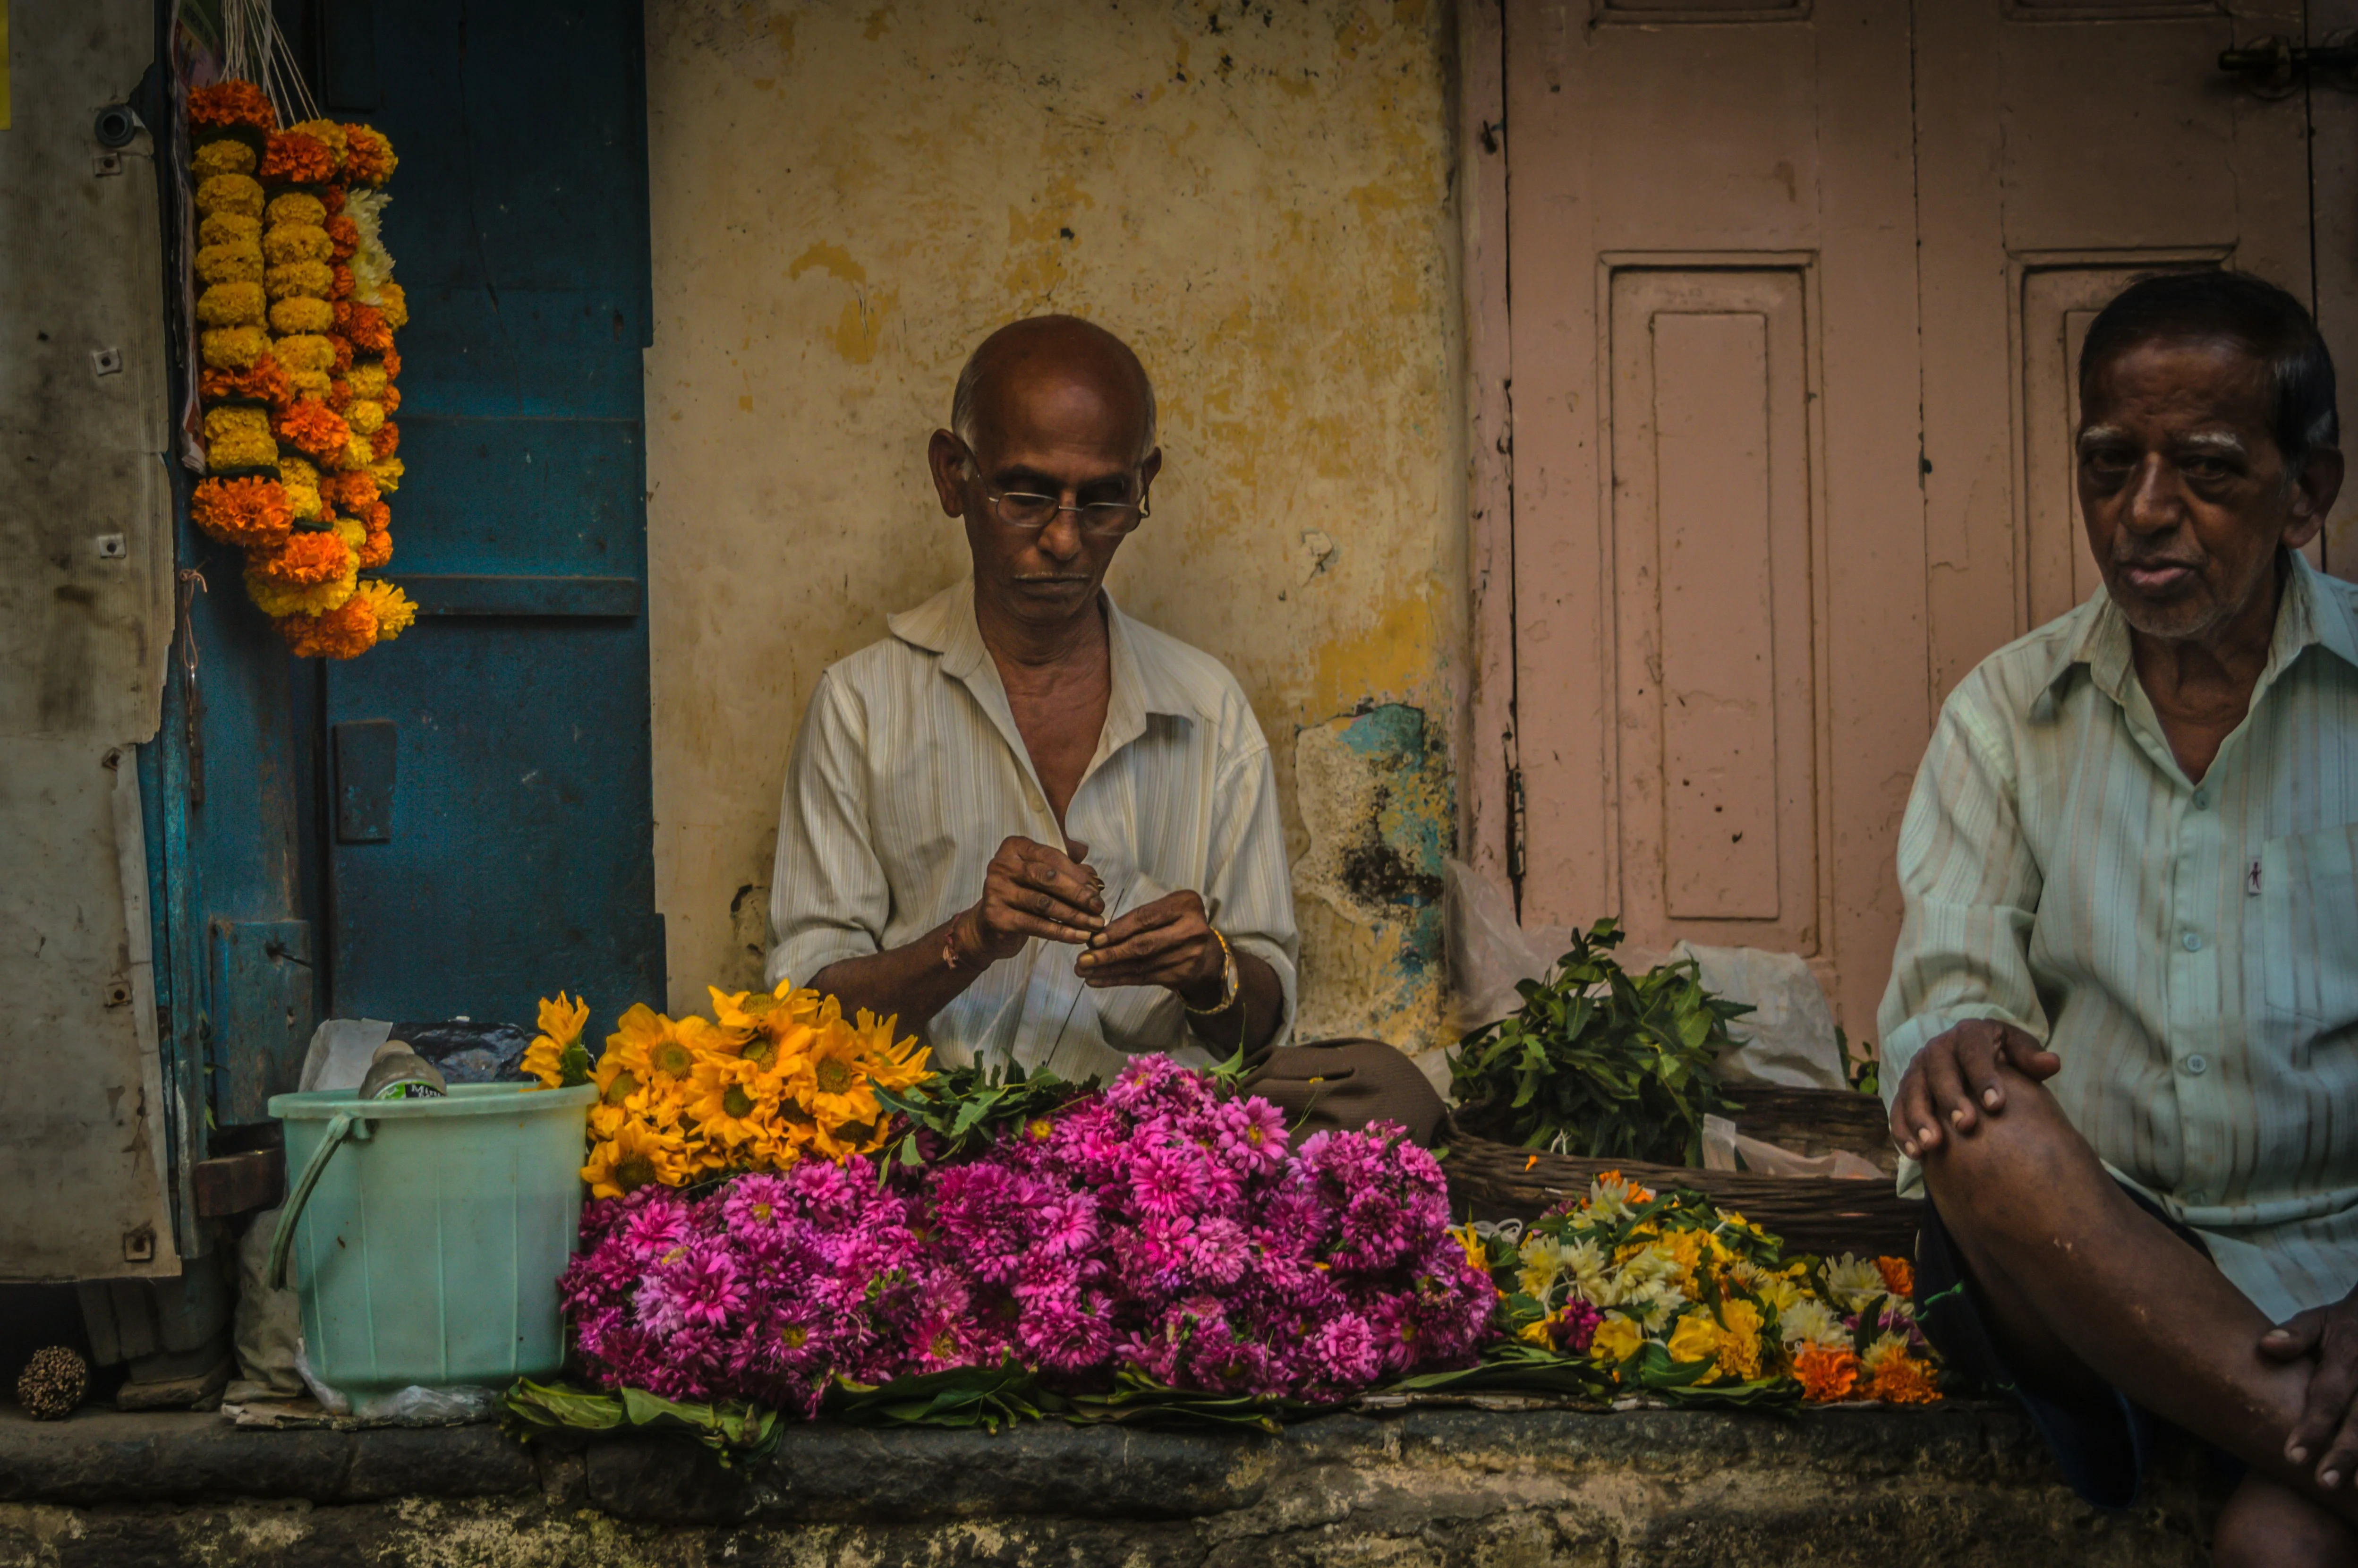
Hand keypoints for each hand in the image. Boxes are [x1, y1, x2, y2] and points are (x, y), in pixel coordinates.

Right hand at [956, 836, 1104, 963]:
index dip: (1078, 875)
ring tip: (1095, 925)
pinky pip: (1036, 925)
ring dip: (1075, 916)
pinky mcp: (996, 917)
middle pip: (1048, 878)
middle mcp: (1001, 865)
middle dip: (1078, 894)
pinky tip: (1079, 936)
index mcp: (1014, 848)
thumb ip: (1067, 872)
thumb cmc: (1021, 895)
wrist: (988, 926)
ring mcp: (996, 891)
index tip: (1097, 890)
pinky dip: (1061, 932)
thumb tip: (1094, 879)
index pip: (1052, 857)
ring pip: (1044, 904)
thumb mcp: (1041, 878)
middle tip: (1099, 907)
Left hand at [1073, 889, 1224, 1003]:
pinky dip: (1118, 979)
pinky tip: (1098, 980)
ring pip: (1140, 965)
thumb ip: (1139, 918)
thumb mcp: (1166, 909)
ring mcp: (1189, 956)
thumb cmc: (1178, 924)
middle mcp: (1191, 930)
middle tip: (1083, 960)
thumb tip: (1099, 936)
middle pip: (1143, 945)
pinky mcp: (1182, 976)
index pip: (1146, 918)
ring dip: (1108, 970)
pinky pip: (1143, 978)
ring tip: (1084, 971)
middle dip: (1109, 954)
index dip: (1118, 930)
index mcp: (1186, 905)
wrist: (1208, 954)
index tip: (1095, 940)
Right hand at [1889, 1019, 2060, 1158]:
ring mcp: (1917, 1070)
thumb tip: (2052, 1063)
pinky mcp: (1904, 1092)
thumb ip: (2031, 1057)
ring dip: (1919, 1118)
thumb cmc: (2000, 1058)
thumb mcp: (2018, 1050)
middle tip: (1965, 1125)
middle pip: (1939, 1071)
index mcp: (1967, 1034)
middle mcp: (1937, 1049)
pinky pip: (1897, 1110)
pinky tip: (1915, 1154)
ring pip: (1912, 1092)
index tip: (1997, 1105)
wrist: (1971, 1060)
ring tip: (1933, 1144)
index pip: (1973, 1052)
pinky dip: (1902, 1131)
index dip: (1983, 1077)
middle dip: (1950, 1098)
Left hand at [2262, 1289, 2357, 1490]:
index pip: (2328, 1397)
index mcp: (2348, 1358)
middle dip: (2344, 1454)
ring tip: (2356, 1490)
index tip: (2293, 1457)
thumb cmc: (2343, 1326)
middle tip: (2324, 1483)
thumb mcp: (2318, 1321)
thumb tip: (2266, 1345)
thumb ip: (2295, 1335)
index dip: (2312, 1428)